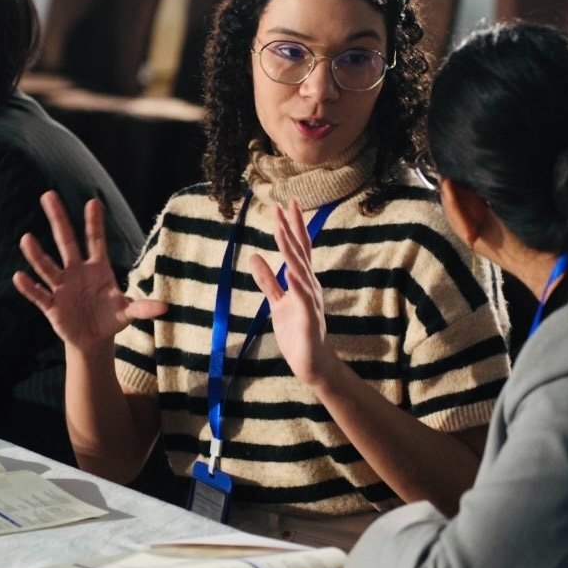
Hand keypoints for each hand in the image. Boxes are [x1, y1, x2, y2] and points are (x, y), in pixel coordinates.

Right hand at [14, 192, 165, 354]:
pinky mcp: (51, 306)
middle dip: (58, 219)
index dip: (94, 223)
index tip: (93, 201)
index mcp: (97, 268)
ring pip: (47, 267)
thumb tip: (166, 307)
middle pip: (66, 241)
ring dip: (37, 254)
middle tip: (48, 194)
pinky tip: (19, 276)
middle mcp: (76, 272)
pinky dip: (29, 287)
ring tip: (26, 238)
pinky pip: (38, 294)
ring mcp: (62, 287)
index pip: (95, 240)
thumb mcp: (128, 312)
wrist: (93, 339)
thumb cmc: (110, 318)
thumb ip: (143, 308)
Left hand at [249, 199, 337, 387]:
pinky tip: (291, 271)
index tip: (286, 204)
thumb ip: (267, 280)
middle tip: (283, 205)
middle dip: (291, 228)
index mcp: (302, 281)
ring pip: (301, 269)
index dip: (293, 226)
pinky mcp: (309, 317)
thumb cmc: (297, 332)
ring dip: (291, 250)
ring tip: (282, 230)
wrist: (313, 363)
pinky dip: (297, 283)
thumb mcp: (277, 303)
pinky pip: (303, 297)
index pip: (298, 248)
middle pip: (300, 252)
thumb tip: (254, 256)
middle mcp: (309, 285)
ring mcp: (311, 300)